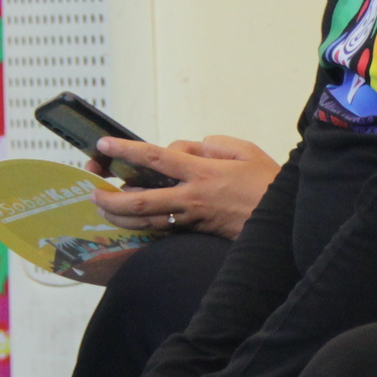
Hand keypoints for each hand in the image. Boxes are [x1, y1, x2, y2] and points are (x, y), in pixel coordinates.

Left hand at [89, 135, 279, 241]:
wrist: (284, 221)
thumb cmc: (267, 182)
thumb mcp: (245, 150)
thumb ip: (212, 144)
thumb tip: (186, 148)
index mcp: (203, 172)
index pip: (157, 158)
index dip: (127, 151)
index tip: (104, 144)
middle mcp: (193, 197)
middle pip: (141, 200)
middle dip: (111, 197)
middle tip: (92, 190)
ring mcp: (193, 218)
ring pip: (147, 220)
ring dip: (119, 215)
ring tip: (101, 207)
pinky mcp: (196, 231)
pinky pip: (162, 228)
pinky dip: (140, 225)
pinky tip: (128, 221)